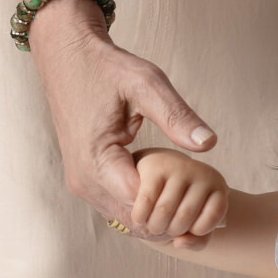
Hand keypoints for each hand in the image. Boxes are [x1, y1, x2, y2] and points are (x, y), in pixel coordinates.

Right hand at [26, 0, 217, 236]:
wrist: (67, 56)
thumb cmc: (107, 67)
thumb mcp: (146, 84)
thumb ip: (176, 115)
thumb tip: (210, 144)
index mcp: (96, 160)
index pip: (144, 206)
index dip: (178, 208)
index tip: (207, 198)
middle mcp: (84, 181)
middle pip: (136, 221)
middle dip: (173, 219)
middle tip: (208, 209)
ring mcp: (82, 184)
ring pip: (127, 221)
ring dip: (161, 218)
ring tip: (194, 201)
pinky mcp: (85, 181)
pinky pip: (118, 209)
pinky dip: (146, 210)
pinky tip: (173, 195)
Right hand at [131, 148, 228, 247]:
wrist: (162, 171)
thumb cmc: (183, 202)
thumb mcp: (197, 222)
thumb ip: (197, 241)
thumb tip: (179, 243)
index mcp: (218, 187)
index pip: (212, 218)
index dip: (197, 230)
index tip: (189, 228)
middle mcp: (202, 174)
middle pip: (184, 217)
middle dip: (171, 231)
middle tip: (165, 228)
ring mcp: (179, 168)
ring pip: (163, 211)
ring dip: (154, 226)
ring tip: (153, 226)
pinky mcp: (156, 167)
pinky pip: (146, 200)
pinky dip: (140, 216)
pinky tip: (139, 218)